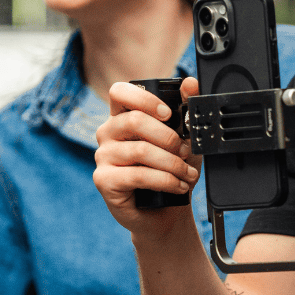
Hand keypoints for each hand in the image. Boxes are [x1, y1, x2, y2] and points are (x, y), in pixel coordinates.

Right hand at [94, 77, 201, 240]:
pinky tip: (177, 186)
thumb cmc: (171, 171)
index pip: (119, 92)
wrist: (166, 212)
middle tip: (185, 150)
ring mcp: (103, 156)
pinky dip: (165, 180)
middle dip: (168, 137)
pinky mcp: (104, 180)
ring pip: (140, 151)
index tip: (169, 113)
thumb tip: (190, 82)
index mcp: (123, 117)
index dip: (144, 99)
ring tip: (188, 173)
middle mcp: (108, 133)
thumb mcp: (184, 139)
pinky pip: (138, 175)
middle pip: (133, 121)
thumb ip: (186, 110)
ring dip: (172, 164)